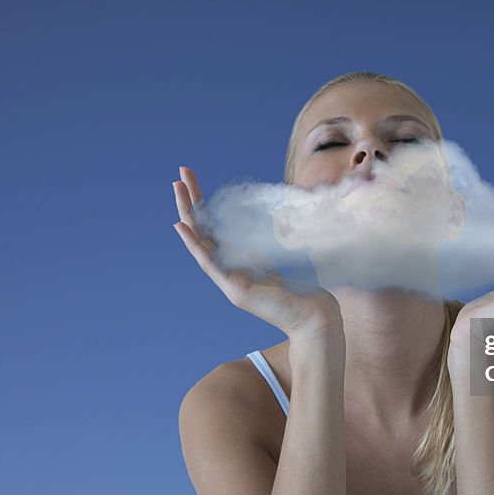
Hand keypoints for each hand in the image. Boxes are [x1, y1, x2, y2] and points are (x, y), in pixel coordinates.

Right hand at [172, 166, 342, 340]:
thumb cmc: (305, 293)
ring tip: (177, 188)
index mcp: (239, 264)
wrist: (316, 320)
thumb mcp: (283, 264)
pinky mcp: (235, 289)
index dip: (204, 205)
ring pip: (201, 241)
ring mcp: (229, 281)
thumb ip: (266, 253)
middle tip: (180, 174)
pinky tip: (182, 226)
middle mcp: (228, 271)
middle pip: (203, 230)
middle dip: (191, 201)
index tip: (194, 181)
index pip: (215, 229)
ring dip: (188, 213)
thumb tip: (258, 242)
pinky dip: (194, 244)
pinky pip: (210, 263)